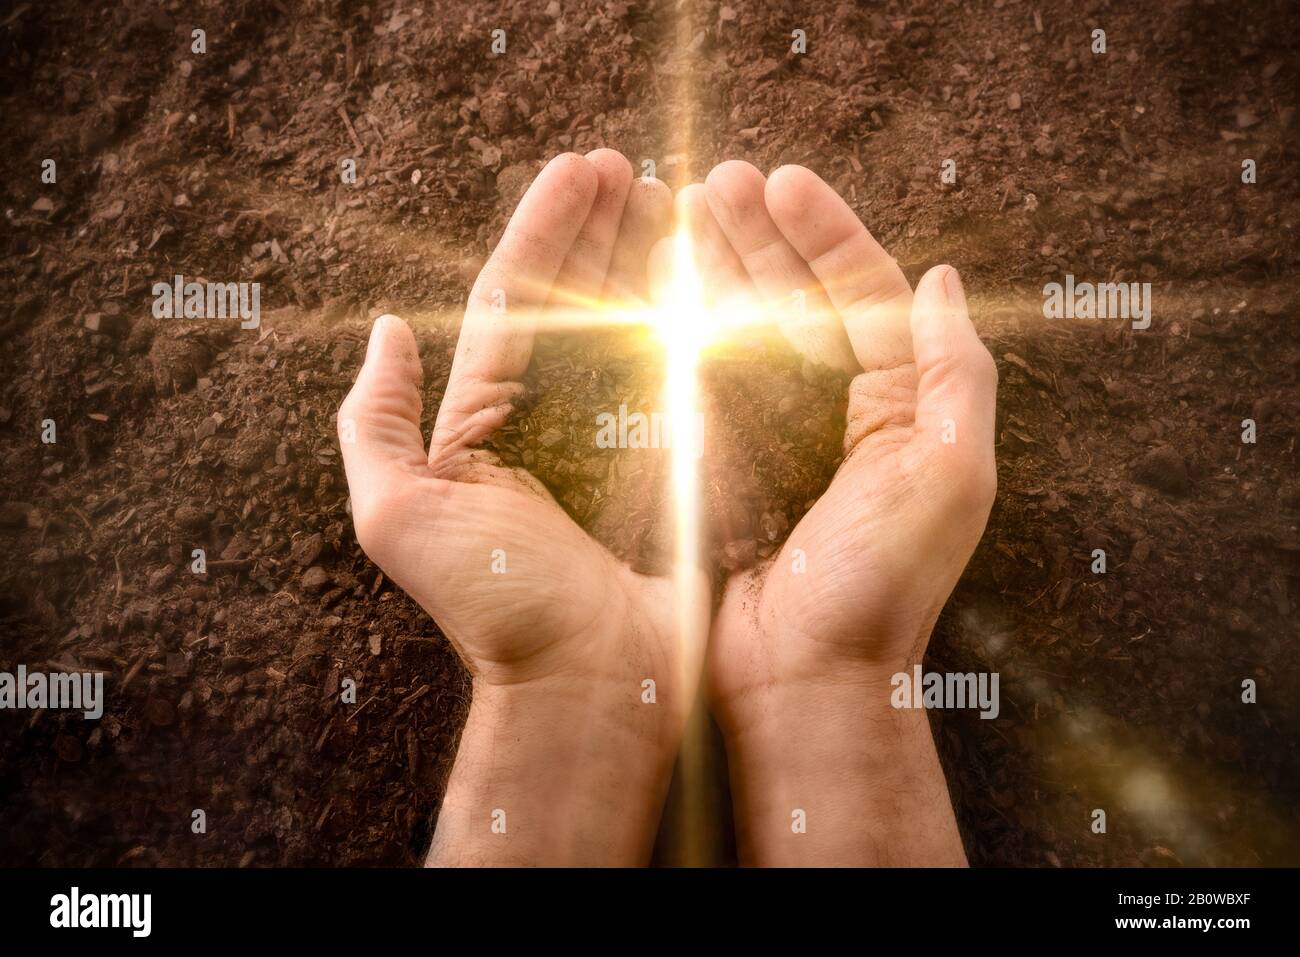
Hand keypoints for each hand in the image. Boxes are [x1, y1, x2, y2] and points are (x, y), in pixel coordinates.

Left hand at [338, 151, 699, 864]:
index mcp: (486, 420)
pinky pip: (687, 380)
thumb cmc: (494, 607)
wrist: (584, 685)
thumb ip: (374, 422)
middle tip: (638, 168)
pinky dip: (698, 323)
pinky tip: (715, 276)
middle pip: (578, 300)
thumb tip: (385, 332)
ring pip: (635, 329)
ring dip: (652, 259)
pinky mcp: (675, 465)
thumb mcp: (398, 514)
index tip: (586, 166)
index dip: (547, 227)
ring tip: (678, 199)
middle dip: (603, 228)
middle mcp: (552, 420)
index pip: (514, 299)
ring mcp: (618, 440)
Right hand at [695, 162, 997, 864]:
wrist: (805, 683)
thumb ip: (955, 372)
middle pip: (797, 300)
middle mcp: (839, 414)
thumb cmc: (882, 589)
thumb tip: (944, 279)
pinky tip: (657, 293)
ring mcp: (776, 440)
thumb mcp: (948, 474)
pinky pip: (701, 386)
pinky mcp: (722, 470)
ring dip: (716, 271)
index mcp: (899, 406)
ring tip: (679, 214)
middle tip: (715, 182)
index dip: (827, 230)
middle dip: (759, 236)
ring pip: (742, 333)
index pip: (864, 292)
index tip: (783, 180)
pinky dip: (681, 336)